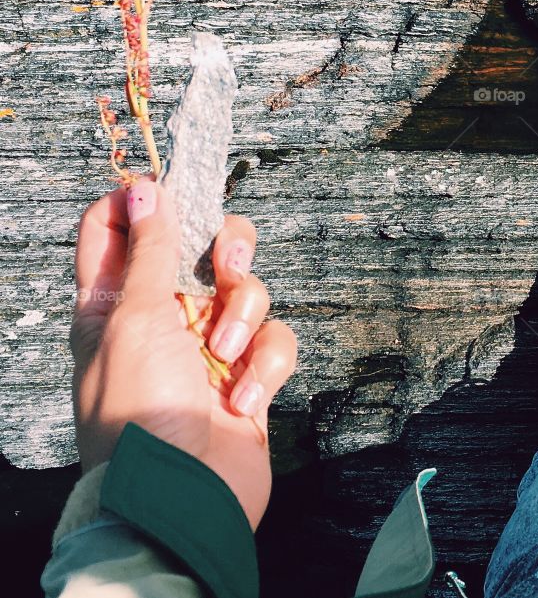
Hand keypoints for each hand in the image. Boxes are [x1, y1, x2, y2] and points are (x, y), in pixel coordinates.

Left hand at [71, 176, 296, 528]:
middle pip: (203, 244)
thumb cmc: (141, 413)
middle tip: (225, 264)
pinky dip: (266, 362)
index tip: (172, 187)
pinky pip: (275, 338)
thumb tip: (145, 187)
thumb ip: (147, 250)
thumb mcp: (132, 318)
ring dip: (244, 315)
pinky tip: (244, 396)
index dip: (143, 201)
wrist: (183, 498)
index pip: (116, 228)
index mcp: (114, 300)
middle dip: (225, 248)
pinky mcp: (249, 374)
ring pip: (247, 288)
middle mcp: (162, 315)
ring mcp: (207, 345)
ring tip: (225, 355)